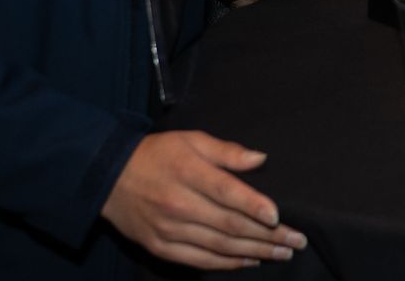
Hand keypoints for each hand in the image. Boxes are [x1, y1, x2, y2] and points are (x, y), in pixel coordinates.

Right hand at [102, 131, 307, 269]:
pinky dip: (226, 264)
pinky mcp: (160, 247)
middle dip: (267, 235)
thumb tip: (260, 159)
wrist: (108, 177)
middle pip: (229, 225)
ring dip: (254, 252)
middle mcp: (178, 204)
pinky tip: (249, 261)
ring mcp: (169, 229)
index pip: (226, 192)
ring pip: (218, 247)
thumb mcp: (191, 140)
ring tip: (282, 254)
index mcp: (188, 172)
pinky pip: (199, 260)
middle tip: (296, 241)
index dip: (254, 206)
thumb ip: (226, 151)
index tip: (279, 216)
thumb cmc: (157, 154)